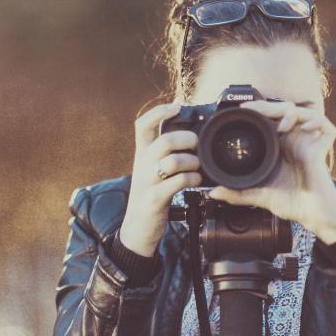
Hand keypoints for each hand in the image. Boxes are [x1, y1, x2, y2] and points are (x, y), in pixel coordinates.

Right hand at [119, 101, 201, 256]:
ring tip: (197, 167)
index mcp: (141, 154)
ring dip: (191, 162)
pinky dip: (191, 180)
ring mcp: (147, 182)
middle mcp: (142, 165)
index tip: (177, 107)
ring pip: (172, 161)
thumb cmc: (151, 195)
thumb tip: (192, 137)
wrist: (137, 228)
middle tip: (197, 145)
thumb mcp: (152, 170)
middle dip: (186, 139)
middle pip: (164, 141)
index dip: (159, 111)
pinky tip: (196, 182)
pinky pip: (176, 183)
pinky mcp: (154, 199)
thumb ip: (166, 154)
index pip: (143, 125)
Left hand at [207, 99, 335, 243]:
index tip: (243, 109)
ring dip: (292, 112)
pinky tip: (305, 128)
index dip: (259, 110)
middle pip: (285, 111)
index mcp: (280, 147)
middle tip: (255, 109)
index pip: (270, 120)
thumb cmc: (291, 203)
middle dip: (270, 106)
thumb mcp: (259, 195)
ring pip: (304, 113)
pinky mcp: (322, 149)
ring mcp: (309, 143)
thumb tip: (213, 193)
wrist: (312, 215)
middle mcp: (295, 141)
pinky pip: (326, 127)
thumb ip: (237, 193)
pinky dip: (317, 121)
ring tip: (282, 125)